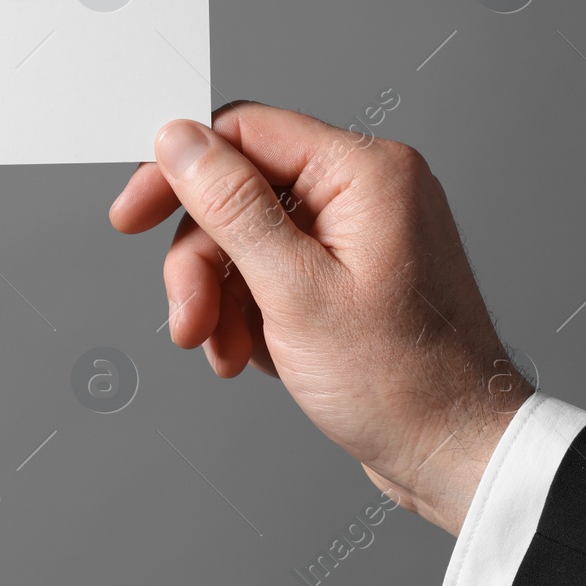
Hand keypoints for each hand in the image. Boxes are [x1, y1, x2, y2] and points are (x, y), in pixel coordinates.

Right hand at [109, 100, 533, 534]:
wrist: (453, 453)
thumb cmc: (401, 382)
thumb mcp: (294, 291)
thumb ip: (230, 206)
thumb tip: (180, 140)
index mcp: (365, 172)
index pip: (243, 132)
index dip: (178, 173)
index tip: (132, 215)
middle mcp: (365, 189)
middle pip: (238, 191)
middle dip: (201, 261)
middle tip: (186, 317)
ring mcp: (359, 230)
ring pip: (246, 236)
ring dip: (219, 296)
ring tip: (221, 348)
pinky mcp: (349, 268)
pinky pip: (271, 267)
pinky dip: (247, 310)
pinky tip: (248, 352)